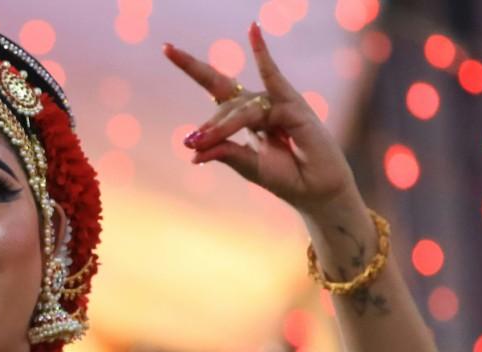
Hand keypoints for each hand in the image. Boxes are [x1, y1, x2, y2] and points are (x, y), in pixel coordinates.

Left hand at [165, 24, 359, 213]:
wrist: (315, 192)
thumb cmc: (286, 177)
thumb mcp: (247, 166)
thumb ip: (224, 153)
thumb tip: (192, 151)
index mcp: (244, 115)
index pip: (214, 85)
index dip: (192, 67)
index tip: (166, 47)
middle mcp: (259, 104)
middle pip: (224, 102)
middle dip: (208, 120)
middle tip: (190, 142)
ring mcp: (277, 102)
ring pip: (241, 110)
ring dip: (222, 127)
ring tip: (202, 143)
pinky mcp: (293, 106)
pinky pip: (273, 78)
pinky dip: (262, 54)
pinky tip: (253, 31)